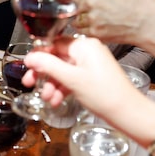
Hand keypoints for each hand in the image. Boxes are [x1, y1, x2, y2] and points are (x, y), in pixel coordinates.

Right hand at [22, 36, 142, 119]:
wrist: (126, 112)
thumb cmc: (105, 93)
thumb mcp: (72, 79)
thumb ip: (49, 66)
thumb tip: (31, 57)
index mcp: (84, 45)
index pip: (54, 43)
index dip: (39, 55)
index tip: (28, 66)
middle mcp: (88, 51)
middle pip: (57, 58)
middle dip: (44, 73)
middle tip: (30, 82)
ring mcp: (90, 64)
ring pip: (63, 70)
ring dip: (52, 84)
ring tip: (47, 98)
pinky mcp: (92, 76)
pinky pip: (72, 78)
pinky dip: (63, 88)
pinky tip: (56, 100)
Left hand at [72, 0, 154, 44]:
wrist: (149, 22)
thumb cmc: (138, 4)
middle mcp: (91, 0)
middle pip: (69, 5)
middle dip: (73, 8)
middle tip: (84, 10)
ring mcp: (92, 18)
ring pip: (74, 20)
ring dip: (80, 20)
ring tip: (96, 19)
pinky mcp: (95, 32)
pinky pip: (81, 32)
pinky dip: (87, 30)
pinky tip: (98, 27)